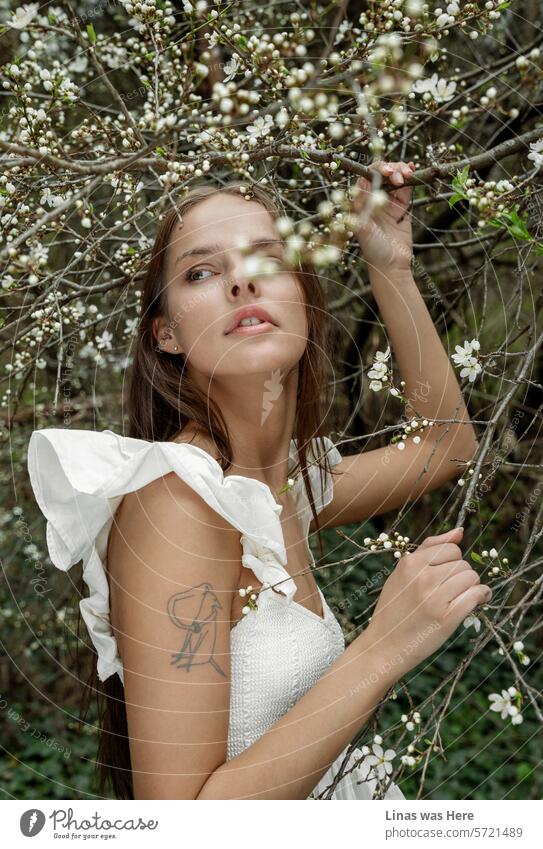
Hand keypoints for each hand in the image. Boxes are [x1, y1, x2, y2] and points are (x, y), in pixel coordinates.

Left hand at [352, 159, 416, 272]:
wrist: (392, 265)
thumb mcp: (362, 229)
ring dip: (401, 172)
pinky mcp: (402, 207)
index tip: (386, 171)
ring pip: (394, 178)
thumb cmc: (373, 250)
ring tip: (408, 174)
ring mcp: (388, 203)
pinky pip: (406, 188)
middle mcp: (373, 200)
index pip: (365, 177)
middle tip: (398, 175)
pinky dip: (410, 179)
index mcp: (360, 202)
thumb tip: (355, 191)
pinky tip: (413, 171)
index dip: (375, 169)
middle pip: (381, 174)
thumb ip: (359, 210)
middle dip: (391, 169)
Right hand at [363, 527, 491, 682]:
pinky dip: (481, 597)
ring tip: (461, 598)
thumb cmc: (395, 609)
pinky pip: (475, 595)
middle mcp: (421, 577)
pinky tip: (477, 602)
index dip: (453, 561)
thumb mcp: (402, 574)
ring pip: (471, 578)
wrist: (383, 646)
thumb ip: (429, 550)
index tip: (448, 575)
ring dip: (472, 587)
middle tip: (453, 591)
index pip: (450, 549)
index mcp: (409, 563)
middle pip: (463, 563)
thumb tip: (459, 532)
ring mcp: (433, 597)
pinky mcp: (445, 618)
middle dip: (462, 575)